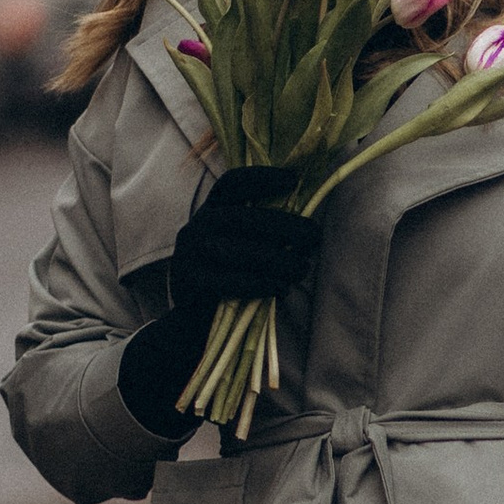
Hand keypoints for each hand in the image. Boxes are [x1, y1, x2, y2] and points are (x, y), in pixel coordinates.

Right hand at [119, 167, 323, 436]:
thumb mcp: (245, 252)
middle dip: (285, 225)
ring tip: (302, 269)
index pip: (233, 183)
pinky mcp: (189, 283)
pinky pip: (231, 281)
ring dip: (278, 259)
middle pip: (244, 217)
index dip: (262, 177)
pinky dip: (260, 284)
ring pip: (240, 250)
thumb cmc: (231, 283)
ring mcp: (188, 255)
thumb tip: (311, 230)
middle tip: (315, 235)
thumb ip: (267, 236)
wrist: (193, 326)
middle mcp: (196, 227)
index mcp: (210, 212)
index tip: (295, 179)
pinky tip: (281, 288)